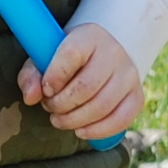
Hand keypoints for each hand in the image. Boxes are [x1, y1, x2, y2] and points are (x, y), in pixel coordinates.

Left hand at [18, 24, 141, 139]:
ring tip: (60, 120)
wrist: (102, 55)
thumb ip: (32, 75)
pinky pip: (121, 120)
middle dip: (60, 104)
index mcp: (89, 36)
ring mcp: (129, 75)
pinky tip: (81, 131)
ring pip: (101, 106)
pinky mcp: (136, 96)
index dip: (54, 76)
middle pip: (86, 87)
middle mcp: (114, 53)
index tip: (46, 89)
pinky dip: (98, 131)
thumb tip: (31, 97)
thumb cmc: (68, 59)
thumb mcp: (46, 57)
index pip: (71, 54)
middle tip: (50, 107)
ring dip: (74, 120)